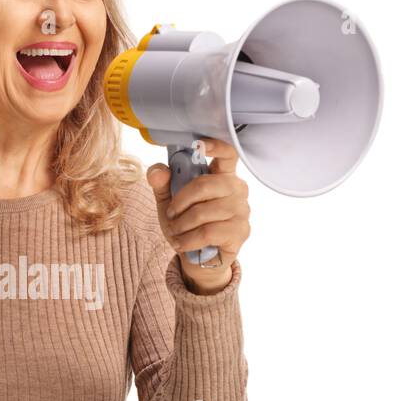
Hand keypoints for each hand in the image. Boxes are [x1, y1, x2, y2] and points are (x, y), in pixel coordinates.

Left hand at [146, 138, 250, 293]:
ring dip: (181, 224)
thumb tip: (158, 171)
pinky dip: (188, 240)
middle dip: (180, 202)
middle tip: (170, 215)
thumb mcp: (169, 202)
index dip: (215, 145)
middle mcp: (237, 189)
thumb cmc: (187, 224)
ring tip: (175, 231)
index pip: (227, 153)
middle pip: (205, 185)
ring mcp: (242, 210)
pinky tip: (181, 244)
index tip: (198, 144)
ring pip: (203, 212)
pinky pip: (208, 232)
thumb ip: (161, 183)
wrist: (197, 257)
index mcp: (222, 175)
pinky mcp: (240, 232)